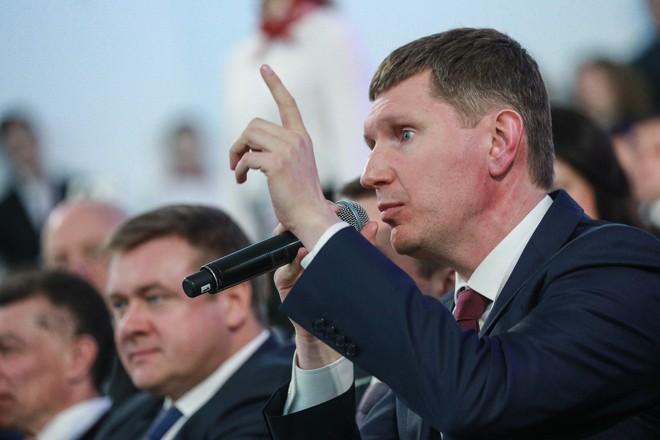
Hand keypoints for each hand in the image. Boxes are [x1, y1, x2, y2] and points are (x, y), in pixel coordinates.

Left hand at [229, 64, 338, 249]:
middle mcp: (297, 140)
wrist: (312, 217)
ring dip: (237, 153)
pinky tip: (242, 180)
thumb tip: (248, 156)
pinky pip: (246, 159)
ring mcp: (288, 151)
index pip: (288, 104)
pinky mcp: (276, 164)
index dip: (275, 84)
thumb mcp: (293, 170)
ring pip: (248, 136)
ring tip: (238, 171)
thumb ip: (277, 155)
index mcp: (302, 139)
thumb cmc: (301, 201)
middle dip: (240, 142)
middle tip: (236, 162)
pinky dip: (239, 170)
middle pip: (254, 124)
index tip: (264, 67)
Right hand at [273, 219, 378, 369]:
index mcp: (312, 247)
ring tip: (308, 236)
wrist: (332, 327)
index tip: (332, 206)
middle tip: (317, 214)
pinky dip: (292, 265)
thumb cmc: (340, 292)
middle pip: (292, 233)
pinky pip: (284, 273)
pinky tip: (302, 256)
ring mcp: (289, 270)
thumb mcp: (351, 267)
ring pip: (286, 250)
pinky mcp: (285, 285)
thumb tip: (373, 225)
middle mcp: (298, 255)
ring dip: (295, 241)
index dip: (315, 213)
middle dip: (300, 222)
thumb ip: (360, 246)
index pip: (307, 225)